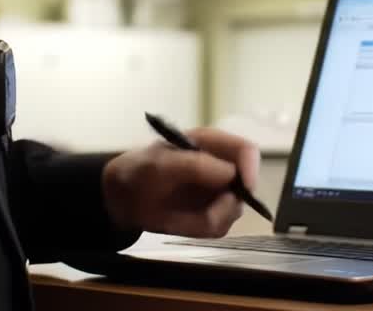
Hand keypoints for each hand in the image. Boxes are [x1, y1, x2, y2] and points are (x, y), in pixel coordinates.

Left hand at [101, 127, 260, 237]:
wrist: (121, 198)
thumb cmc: (138, 172)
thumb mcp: (158, 165)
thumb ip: (193, 165)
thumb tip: (229, 173)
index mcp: (211, 144)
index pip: (246, 151)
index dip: (251, 169)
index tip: (243, 191)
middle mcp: (221, 167)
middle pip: (247, 186)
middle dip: (228, 203)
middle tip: (204, 213)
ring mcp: (219, 192)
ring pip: (234, 211)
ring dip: (210, 218)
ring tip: (179, 214)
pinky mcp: (213, 214)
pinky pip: (220, 227)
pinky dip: (201, 228)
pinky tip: (179, 220)